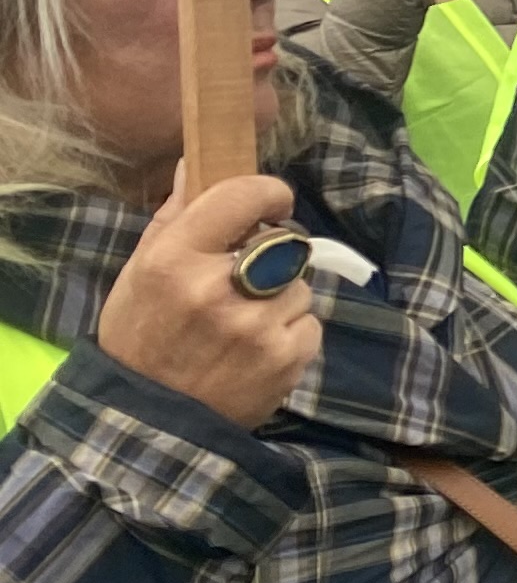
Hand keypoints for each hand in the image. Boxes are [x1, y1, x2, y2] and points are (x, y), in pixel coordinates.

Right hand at [95, 175, 322, 429]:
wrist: (150, 421)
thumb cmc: (142, 337)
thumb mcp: (140, 273)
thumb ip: (175, 216)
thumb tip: (195, 161)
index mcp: (174, 260)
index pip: (242, 196)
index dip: (267, 194)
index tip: (270, 203)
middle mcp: (218, 289)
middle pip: (282, 242)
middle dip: (271, 256)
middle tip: (245, 278)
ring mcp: (257, 325)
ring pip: (300, 284)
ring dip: (281, 298)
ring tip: (242, 324)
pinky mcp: (287, 357)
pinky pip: (309, 322)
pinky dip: (291, 332)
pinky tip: (257, 349)